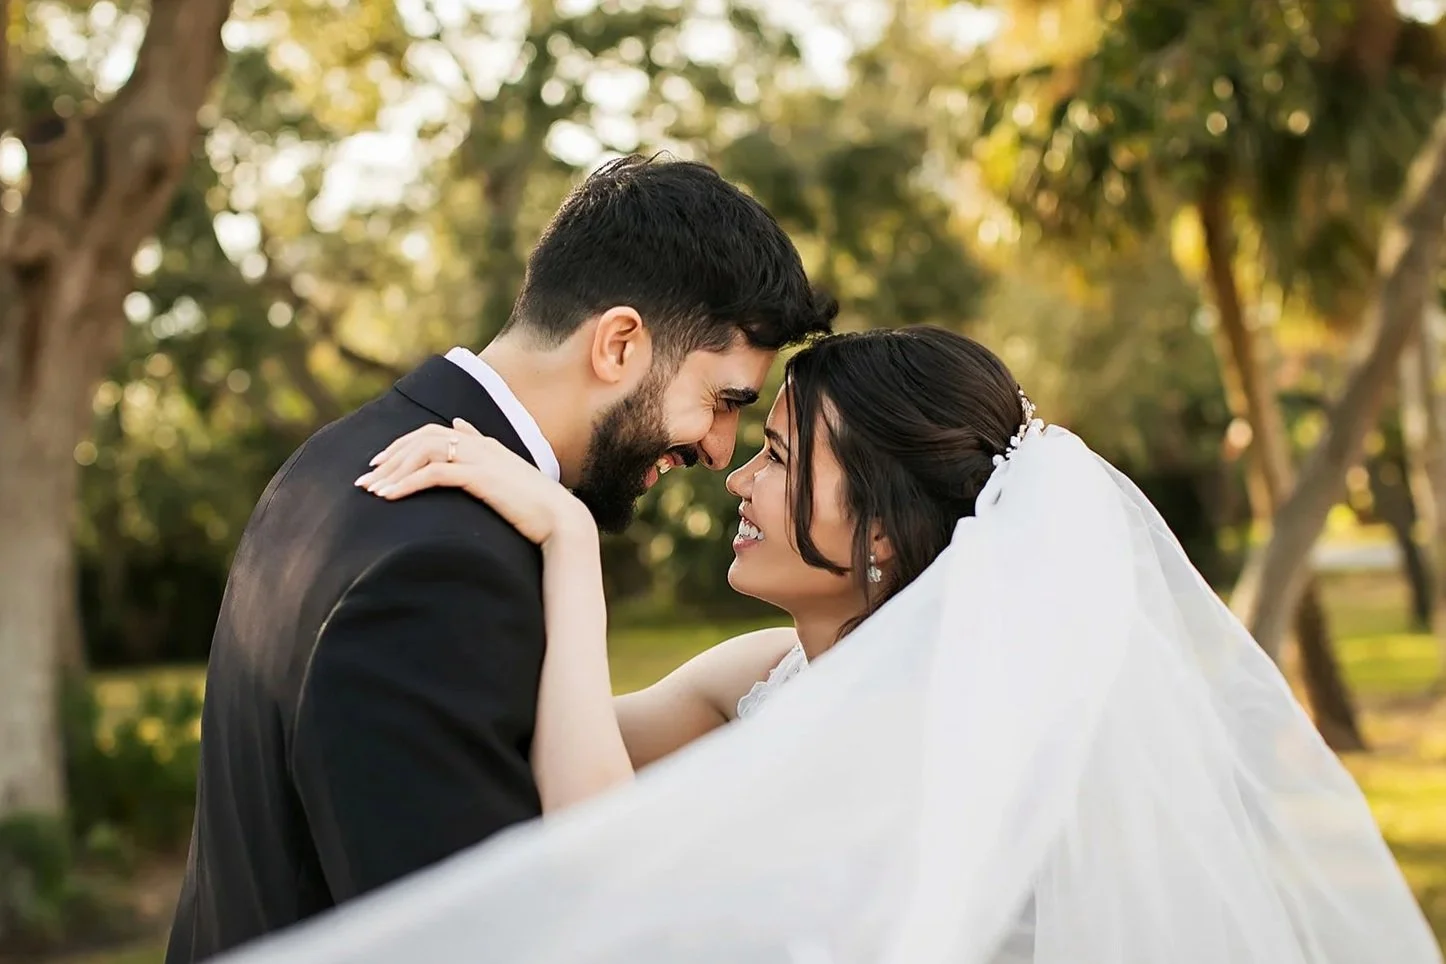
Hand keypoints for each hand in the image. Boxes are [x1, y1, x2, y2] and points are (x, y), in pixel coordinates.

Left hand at [355, 419, 592, 546]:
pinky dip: (407, 484)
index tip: (381, 464)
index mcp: (485, 445)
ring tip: (372, 491)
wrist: (561, 519)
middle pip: (423, 438)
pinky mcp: (480, 477)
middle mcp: (481, 446)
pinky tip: (390, 498)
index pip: (435, 432)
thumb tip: (460, 426)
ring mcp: (481, 459)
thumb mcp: (507, 474)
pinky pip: (434, 473)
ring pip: (424, 452)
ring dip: (394, 471)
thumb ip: (482, 449)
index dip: (403, 445)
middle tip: (366, 478)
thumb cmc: (536, 507)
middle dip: (391, 456)